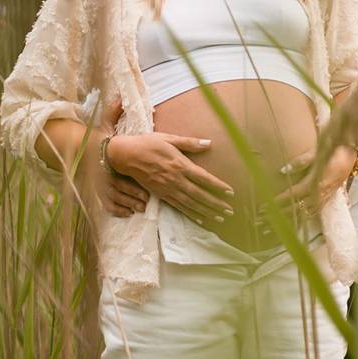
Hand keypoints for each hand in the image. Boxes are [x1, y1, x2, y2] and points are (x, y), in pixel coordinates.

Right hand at [78, 98, 148, 217]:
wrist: (74, 151)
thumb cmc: (95, 141)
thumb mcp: (103, 126)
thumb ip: (112, 114)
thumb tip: (119, 98)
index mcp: (107, 159)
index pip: (120, 174)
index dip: (134, 185)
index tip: (146, 191)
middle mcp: (101, 173)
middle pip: (118, 189)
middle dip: (133, 197)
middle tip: (145, 202)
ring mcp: (97, 184)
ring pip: (113, 198)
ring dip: (127, 204)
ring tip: (140, 208)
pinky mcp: (94, 192)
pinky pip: (105, 205)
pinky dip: (116, 210)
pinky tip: (127, 212)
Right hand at [106, 132, 235, 223]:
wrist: (126, 155)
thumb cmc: (148, 144)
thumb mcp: (170, 138)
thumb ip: (190, 143)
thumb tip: (209, 143)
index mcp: (180, 164)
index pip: (204, 178)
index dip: (218, 186)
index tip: (230, 193)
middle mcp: (176, 179)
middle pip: (200, 194)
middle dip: (216, 203)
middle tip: (230, 211)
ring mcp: (168, 188)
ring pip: (190, 203)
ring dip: (206, 211)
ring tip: (219, 218)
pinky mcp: (160, 194)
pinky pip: (178, 206)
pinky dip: (190, 214)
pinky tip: (200, 219)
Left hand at [273, 144, 357, 217]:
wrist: (352, 155)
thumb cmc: (332, 151)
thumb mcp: (316, 153)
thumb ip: (299, 162)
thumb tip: (283, 171)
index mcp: (315, 182)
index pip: (293, 194)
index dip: (280, 200)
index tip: (265, 205)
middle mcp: (320, 193)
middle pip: (297, 207)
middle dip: (280, 213)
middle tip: (264, 218)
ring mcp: (325, 197)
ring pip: (305, 212)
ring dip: (290, 217)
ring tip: (275, 222)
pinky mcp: (328, 198)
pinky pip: (314, 211)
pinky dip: (303, 216)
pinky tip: (296, 219)